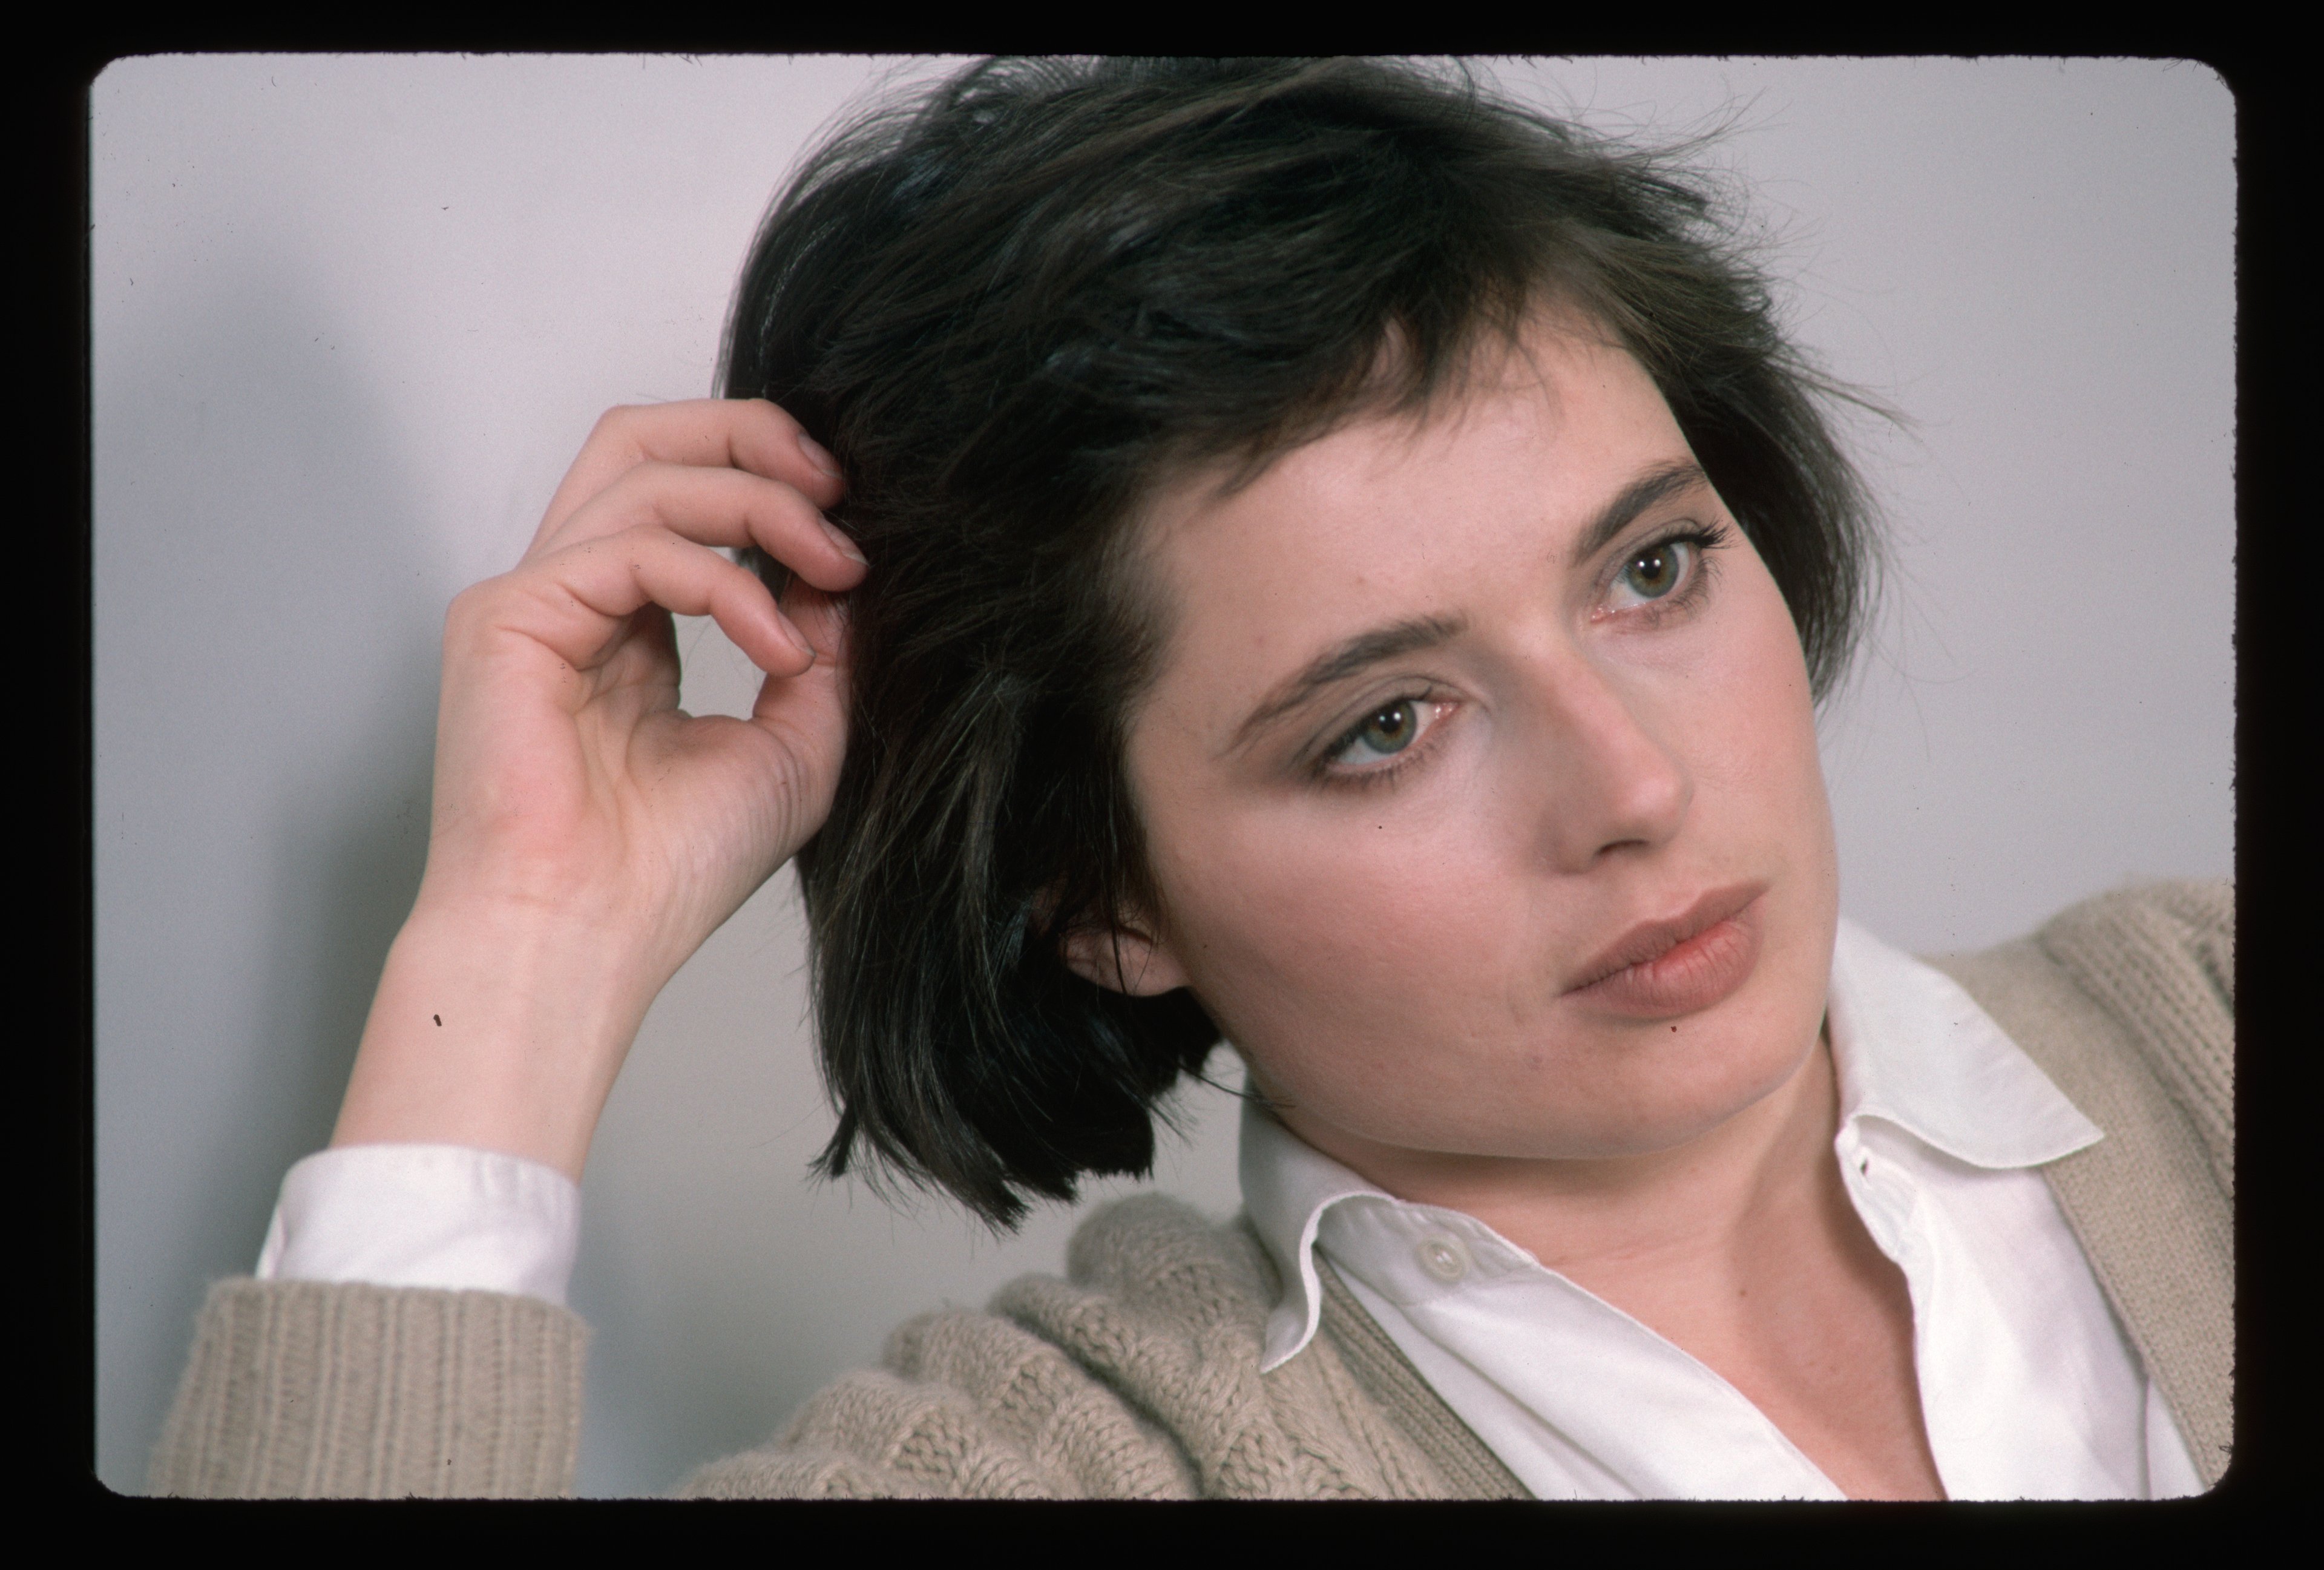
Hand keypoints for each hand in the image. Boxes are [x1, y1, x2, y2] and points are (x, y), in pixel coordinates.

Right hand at [330, 400, 865, 1176]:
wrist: (586, 942)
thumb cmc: (669, 874)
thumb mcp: (793, 747)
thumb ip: (820, 653)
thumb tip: (845, 575)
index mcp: (624, 626)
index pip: (685, 493)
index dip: (773, 480)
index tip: (856, 523)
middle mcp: (571, 598)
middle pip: (644, 439)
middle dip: (751, 434)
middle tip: (839, 484)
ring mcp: (531, 599)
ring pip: (645, 472)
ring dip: (761, 505)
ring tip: (836, 566)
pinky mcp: (508, 616)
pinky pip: (634, 547)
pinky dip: (727, 581)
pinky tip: (780, 646)